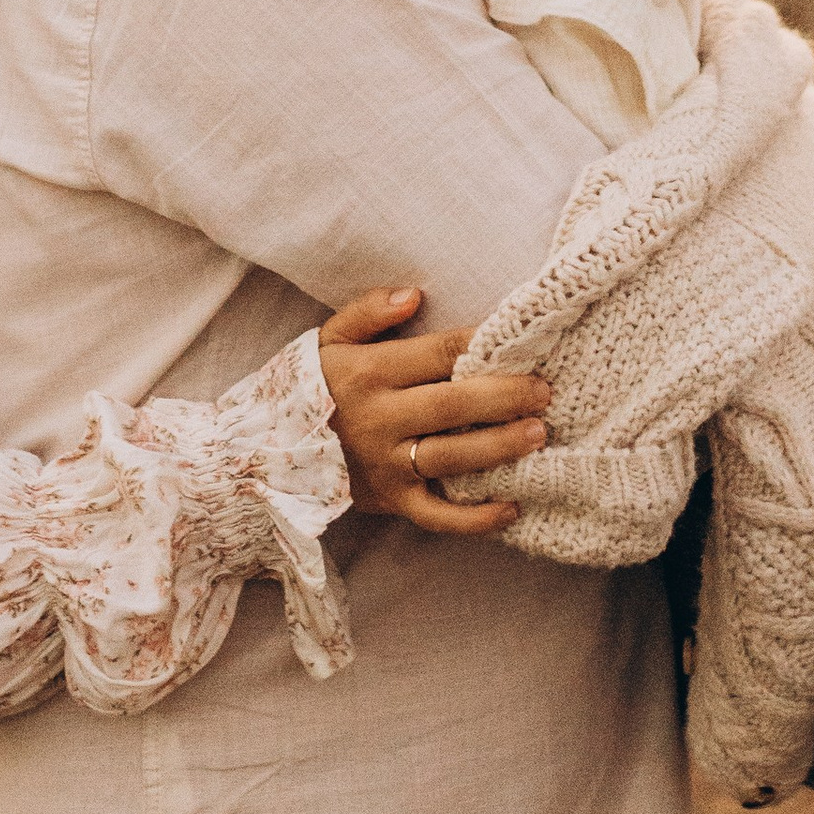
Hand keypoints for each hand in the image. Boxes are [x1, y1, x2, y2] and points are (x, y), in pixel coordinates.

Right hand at [318, 289, 550, 535]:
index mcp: (371, 372)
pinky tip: (513, 507)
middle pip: (453, 405)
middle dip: (504, 397)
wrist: (269, 451)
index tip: (521, 342)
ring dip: (499, 448)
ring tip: (538, 435)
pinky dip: (475, 518)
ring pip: (451, 458)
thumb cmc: (314, 387)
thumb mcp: (329, 339)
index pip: (438, 353)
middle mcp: (381, 419)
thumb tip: (414, 294)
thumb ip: (367, 310)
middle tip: (544, 391)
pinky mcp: (390, 501)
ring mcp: (386, 464)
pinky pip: (437, 516)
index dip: (482, 345)